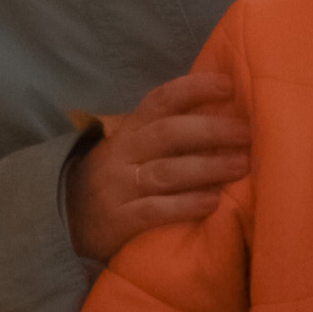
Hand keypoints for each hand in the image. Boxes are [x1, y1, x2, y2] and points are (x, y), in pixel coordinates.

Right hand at [68, 70, 250, 264]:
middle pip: (168, 134)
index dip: (193, 89)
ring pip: (166, 172)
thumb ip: (169, 137)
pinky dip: (186, 206)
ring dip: (208, 167)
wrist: (65, 225)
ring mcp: (118, 189)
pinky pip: (155, 211)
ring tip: (241, 165)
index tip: (227, 86)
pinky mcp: (118, 222)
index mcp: (129, 132)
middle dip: (211, 130)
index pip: (160, 101)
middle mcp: (122, 155)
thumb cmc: (118, 184)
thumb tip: (226, 118)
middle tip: (247, 133)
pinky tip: (213, 203)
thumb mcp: (133, 153)